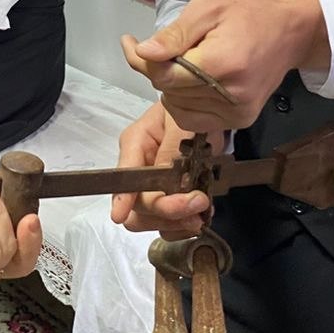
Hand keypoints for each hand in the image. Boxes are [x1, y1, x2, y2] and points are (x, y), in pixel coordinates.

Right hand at [110, 101, 217, 238]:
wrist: (214, 109)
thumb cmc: (193, 107)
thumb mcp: (181, 123)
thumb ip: (171, 152)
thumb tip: (166, 186)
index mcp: (135, 145)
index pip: (125, 179)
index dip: (123, 200)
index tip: (119, 215)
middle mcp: (139, 170)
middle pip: (137, 208)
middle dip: (166, 214)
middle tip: (198, 206)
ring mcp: (155, 186)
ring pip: (152, 221)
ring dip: (177, 224)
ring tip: (201, 214)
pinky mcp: (173, 196)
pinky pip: (171, 223)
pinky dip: (186, 225)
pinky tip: (202, 215)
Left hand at [121, 0, 330, 132]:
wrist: (292, 30)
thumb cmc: (248, 13)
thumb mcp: (207, 9)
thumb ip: (174, 35)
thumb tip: (143, 53)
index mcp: (223, 63)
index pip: (166, 76)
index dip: (145, 61)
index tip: (132, 43)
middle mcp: (232, 95)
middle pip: (171, 92)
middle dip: (161, 70)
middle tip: (170, 47)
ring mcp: (238, 113)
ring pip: (178, 108)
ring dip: (173, 87)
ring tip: (189, 62)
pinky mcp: (241, 121)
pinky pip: (195, 120)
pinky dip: (185, 103)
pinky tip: (193, 82)